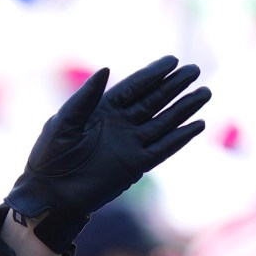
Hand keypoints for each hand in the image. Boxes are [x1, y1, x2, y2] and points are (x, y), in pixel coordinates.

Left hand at [5, 57, 209, 252]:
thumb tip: (107, 69)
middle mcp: (120, 124)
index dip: (154, 73)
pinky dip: (180, 138)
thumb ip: (86, 97)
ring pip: (163, 122)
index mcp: (102, 109)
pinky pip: (163, 149)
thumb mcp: (64, 122)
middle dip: (174, 86)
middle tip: (195, 70)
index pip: (134, 87)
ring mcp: (130, 145)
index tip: (173, 61)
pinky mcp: (135, 165)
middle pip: (153, 100)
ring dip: (183, 108)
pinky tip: (197, 125)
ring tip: (204, 93)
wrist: (51, 194)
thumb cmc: (50, 156)